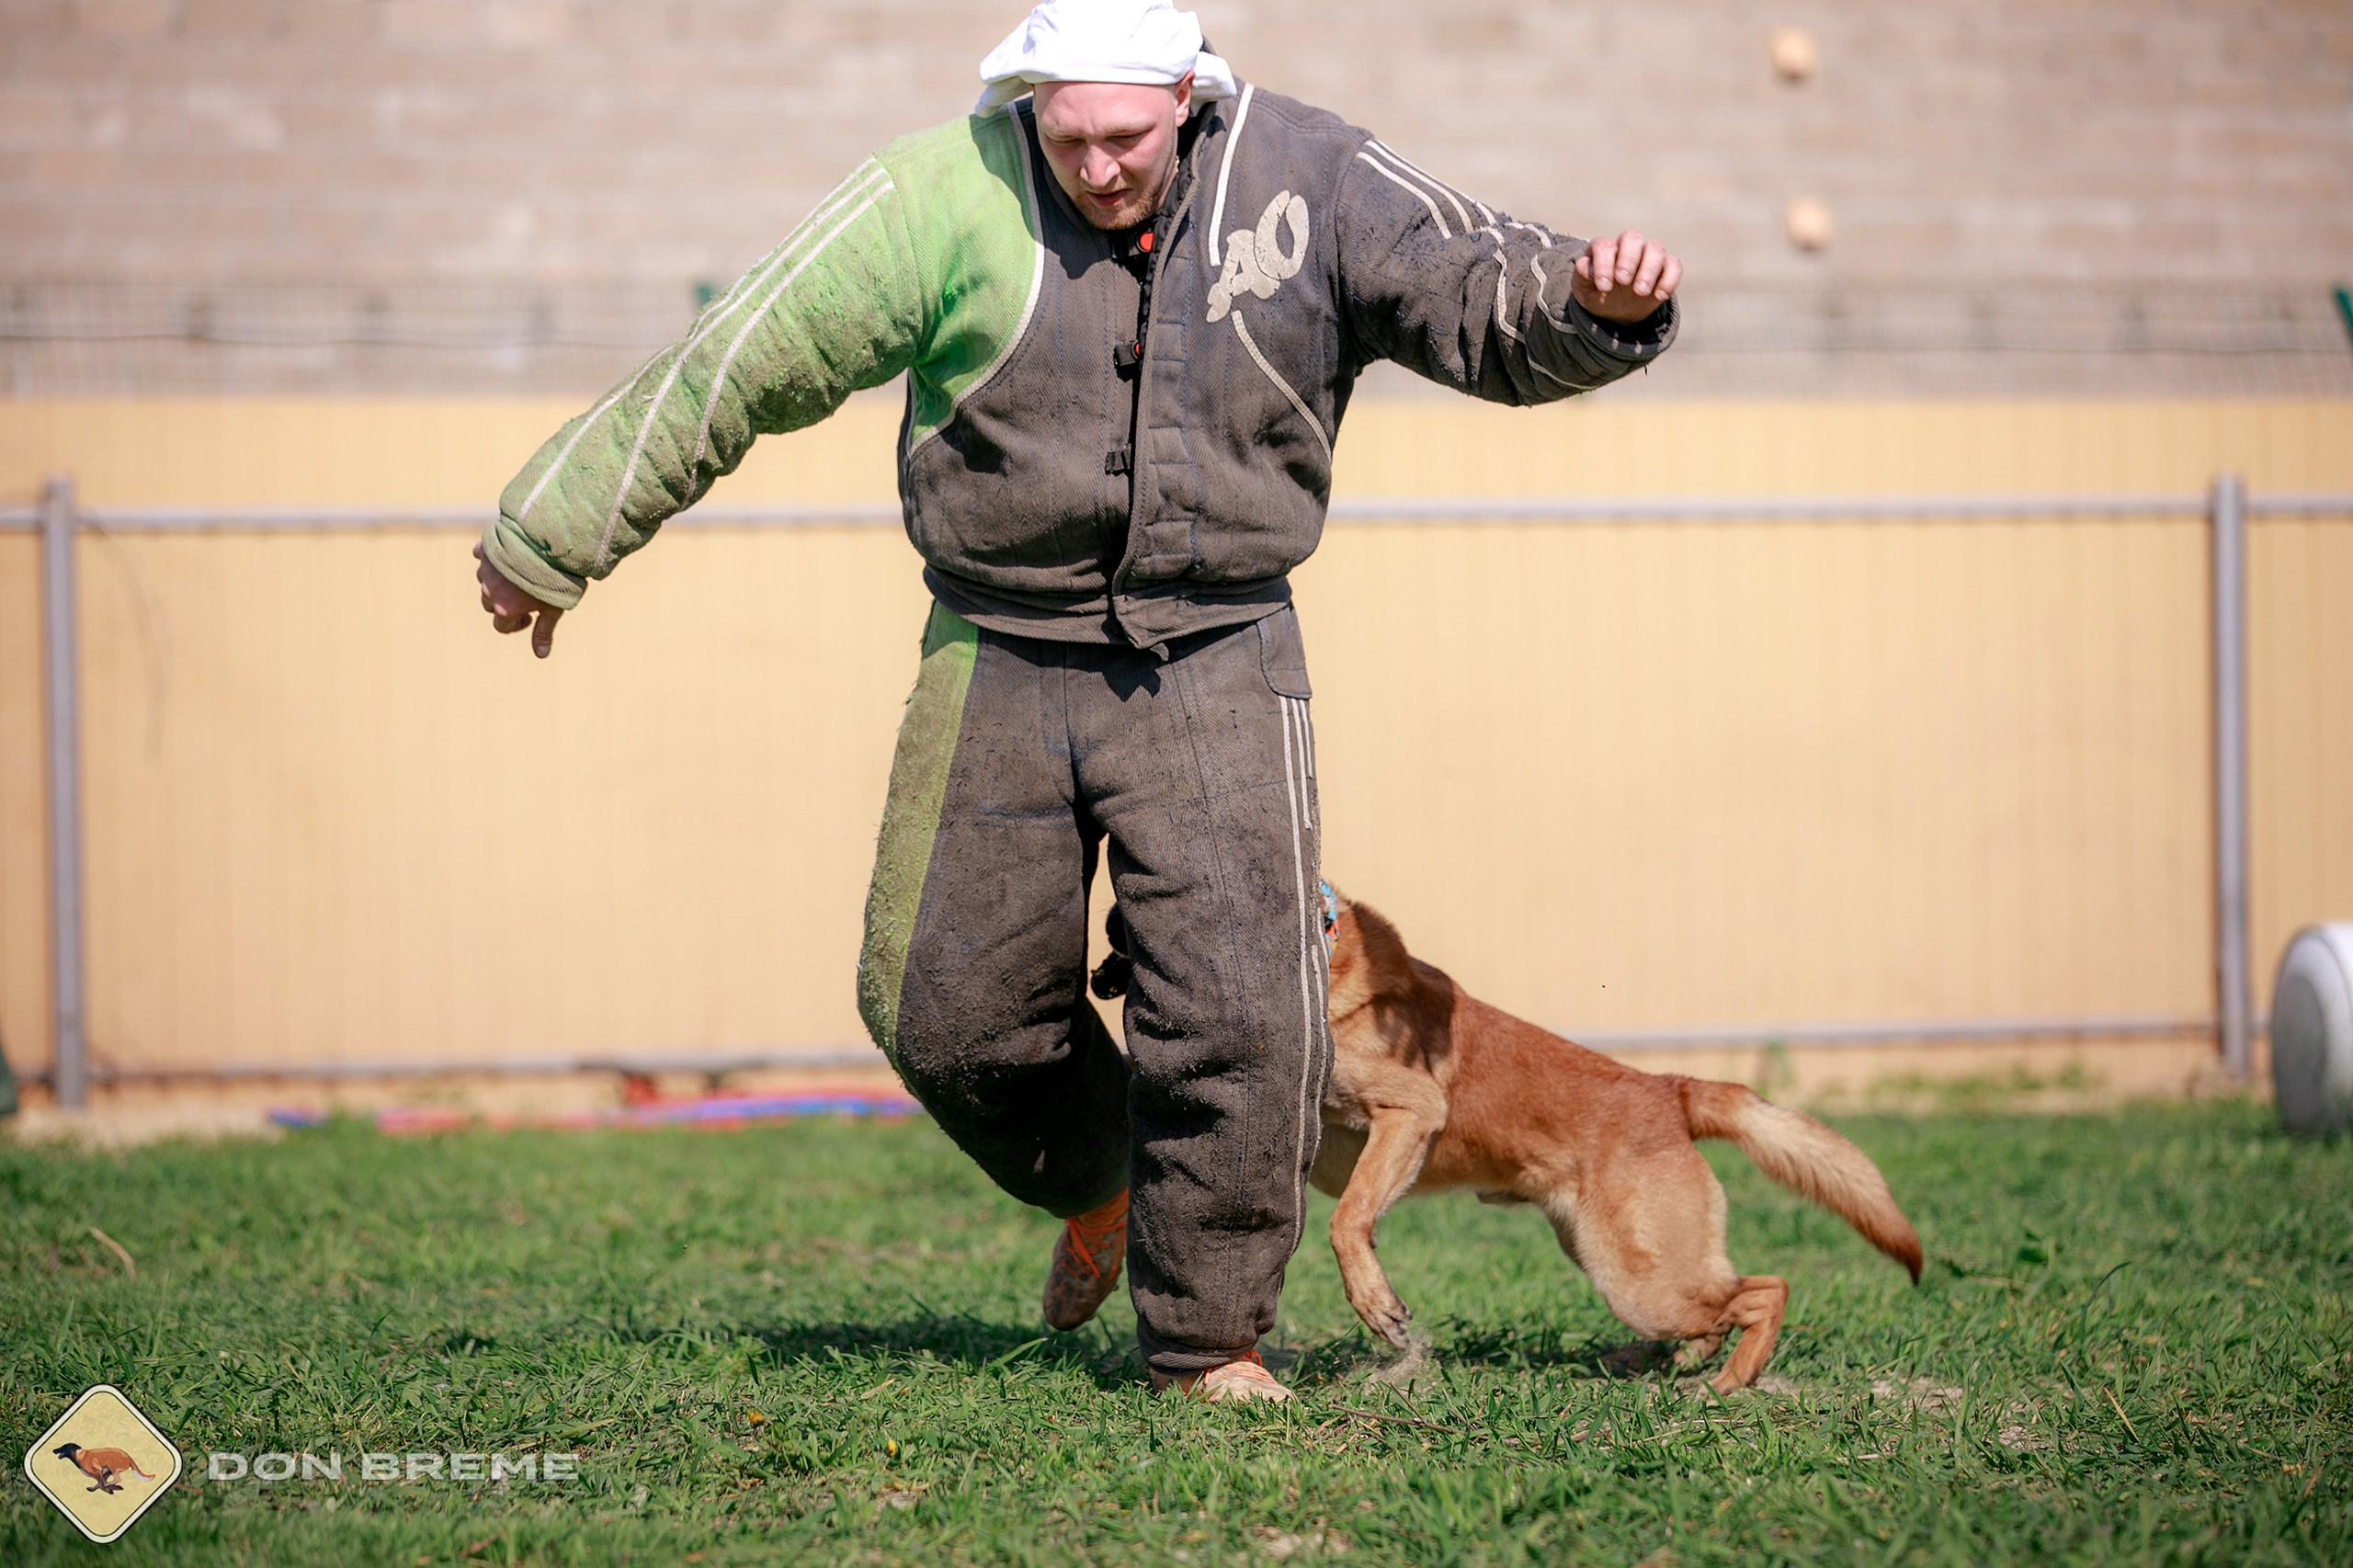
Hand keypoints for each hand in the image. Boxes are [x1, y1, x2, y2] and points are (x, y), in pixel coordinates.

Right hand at [473, 541, 562, 657]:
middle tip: (525, 594)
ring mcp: (485, 569)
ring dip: (497, 581)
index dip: (517, 624)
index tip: (530, 616)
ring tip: (519, 574)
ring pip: (485, 581)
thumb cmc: (556, 579)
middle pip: (490, 604)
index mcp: (504, 609)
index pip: (502, 626)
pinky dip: (491, 558)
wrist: (550, 543)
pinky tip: (507, 555)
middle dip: (504, 603)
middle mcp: (489, 590)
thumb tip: (541, 655)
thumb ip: (544, 632)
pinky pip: (482, 556)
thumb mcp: (554, 609)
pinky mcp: (485, 548)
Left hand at [1571, 228, 1680, 322]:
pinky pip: (1674, 265)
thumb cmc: (1598, 294)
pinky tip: (1660, 296)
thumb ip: (1581, 276)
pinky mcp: (1665, 269)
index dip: (1604, 264)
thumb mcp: (1584, 291)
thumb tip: (1585, 266)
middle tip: (1623, 282)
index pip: (1604, 246)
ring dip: (1649, 269)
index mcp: (1604, 249)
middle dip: (1628, 259)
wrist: (1616, 311)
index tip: (1604, 287)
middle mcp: (1627, 247)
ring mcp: (1647, 256)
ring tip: (1640, 292)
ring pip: (1655, 248)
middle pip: (1632, 238)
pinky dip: (1669, 279)